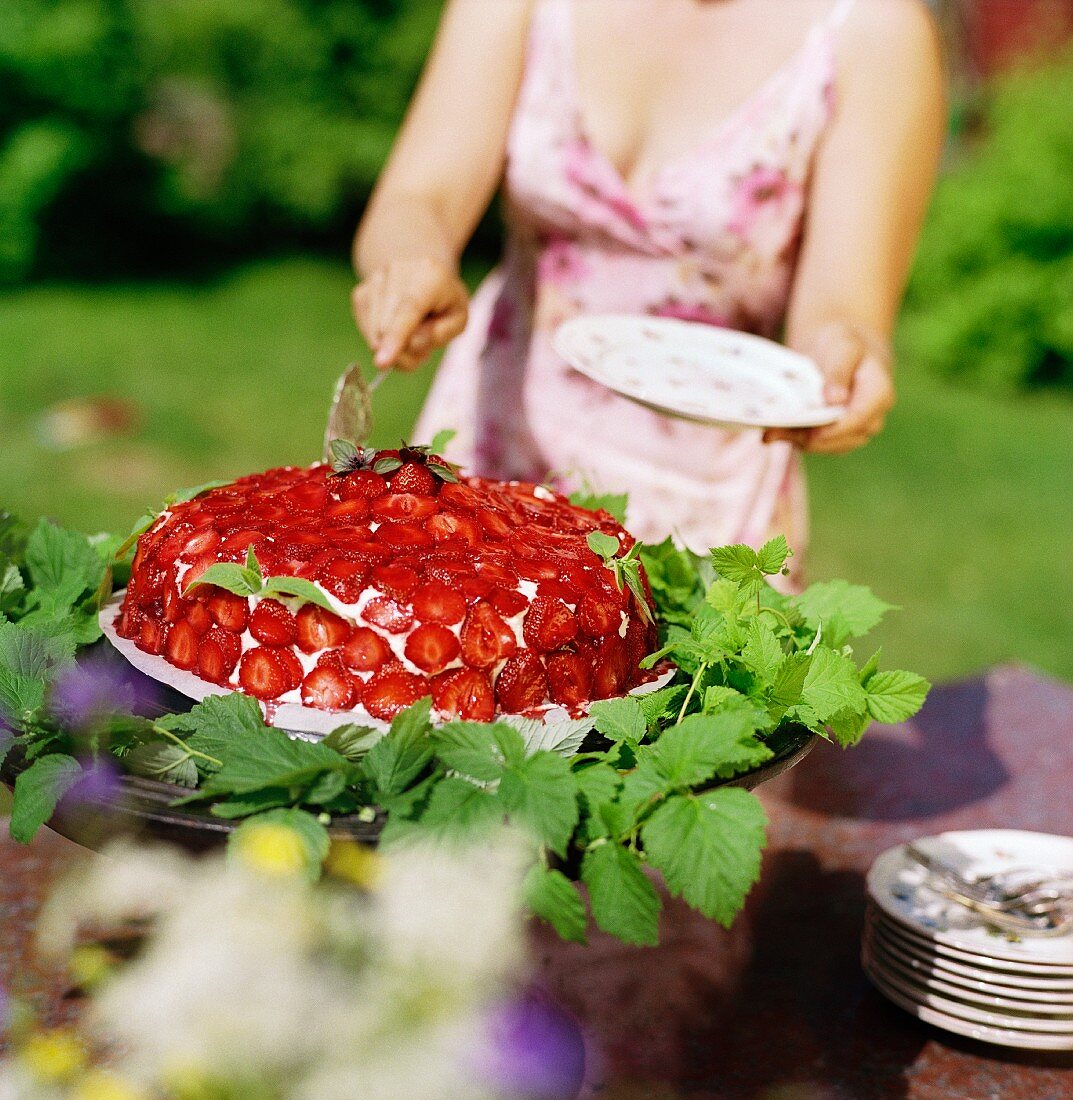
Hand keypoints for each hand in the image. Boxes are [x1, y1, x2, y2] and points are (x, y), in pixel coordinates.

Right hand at [351, 257, 468, 371]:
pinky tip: (396, 328)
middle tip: (422, 350)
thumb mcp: (458, 319)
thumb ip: (441, 333)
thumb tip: (410, 343)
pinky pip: (366, 331)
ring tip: (413, 332)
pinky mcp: (361, 293)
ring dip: (394, 346)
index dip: (396, 336)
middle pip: (387, 326)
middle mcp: (397, 271)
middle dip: (402, 352)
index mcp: (430, 276)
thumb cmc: (445, 302)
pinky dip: (381, 340)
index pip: (408, 309)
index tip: (382, 363)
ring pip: (374, 332)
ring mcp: (375, 281)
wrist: (425, 275)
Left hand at [763, 322, 894, 453]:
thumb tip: (835, 399)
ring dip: (798, 441)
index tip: (809, 431)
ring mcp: (853, 430)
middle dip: (809, 438)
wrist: (839, 349)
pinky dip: (795, 439)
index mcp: (879, 395)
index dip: (833, 429)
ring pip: (827, 446)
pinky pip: (816, 443)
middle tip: (777, 431)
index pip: (858, 420)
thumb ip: (838, 371)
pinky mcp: (834, 434)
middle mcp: (871, 418)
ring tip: (772, 433)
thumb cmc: (844, 342)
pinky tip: (774, 433)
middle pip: (842, 439)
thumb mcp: (842, 346)